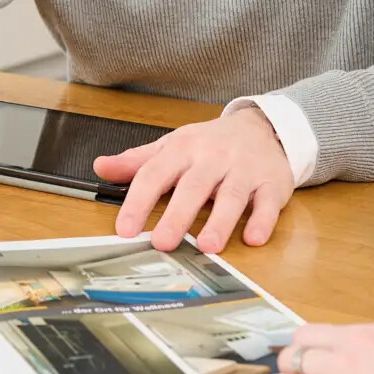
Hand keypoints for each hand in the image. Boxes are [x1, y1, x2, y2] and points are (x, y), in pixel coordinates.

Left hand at [95, 107, 294, 252]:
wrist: (263, 127)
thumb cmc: (211, 143)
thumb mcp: (173, 146)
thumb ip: (138, 161)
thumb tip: (100, 166)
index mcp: (183, 149)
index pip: (155, 174)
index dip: (138, 202)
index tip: (125, 229)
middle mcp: (213, 158)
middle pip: (194, 186)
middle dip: (178, 215)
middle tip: (162, 242)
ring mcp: (244, 170)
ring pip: (232, 195)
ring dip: (220, 221)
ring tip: (207, 246)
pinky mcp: (272, 183)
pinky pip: (269, 202)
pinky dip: (262, 220)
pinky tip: (253, 238)